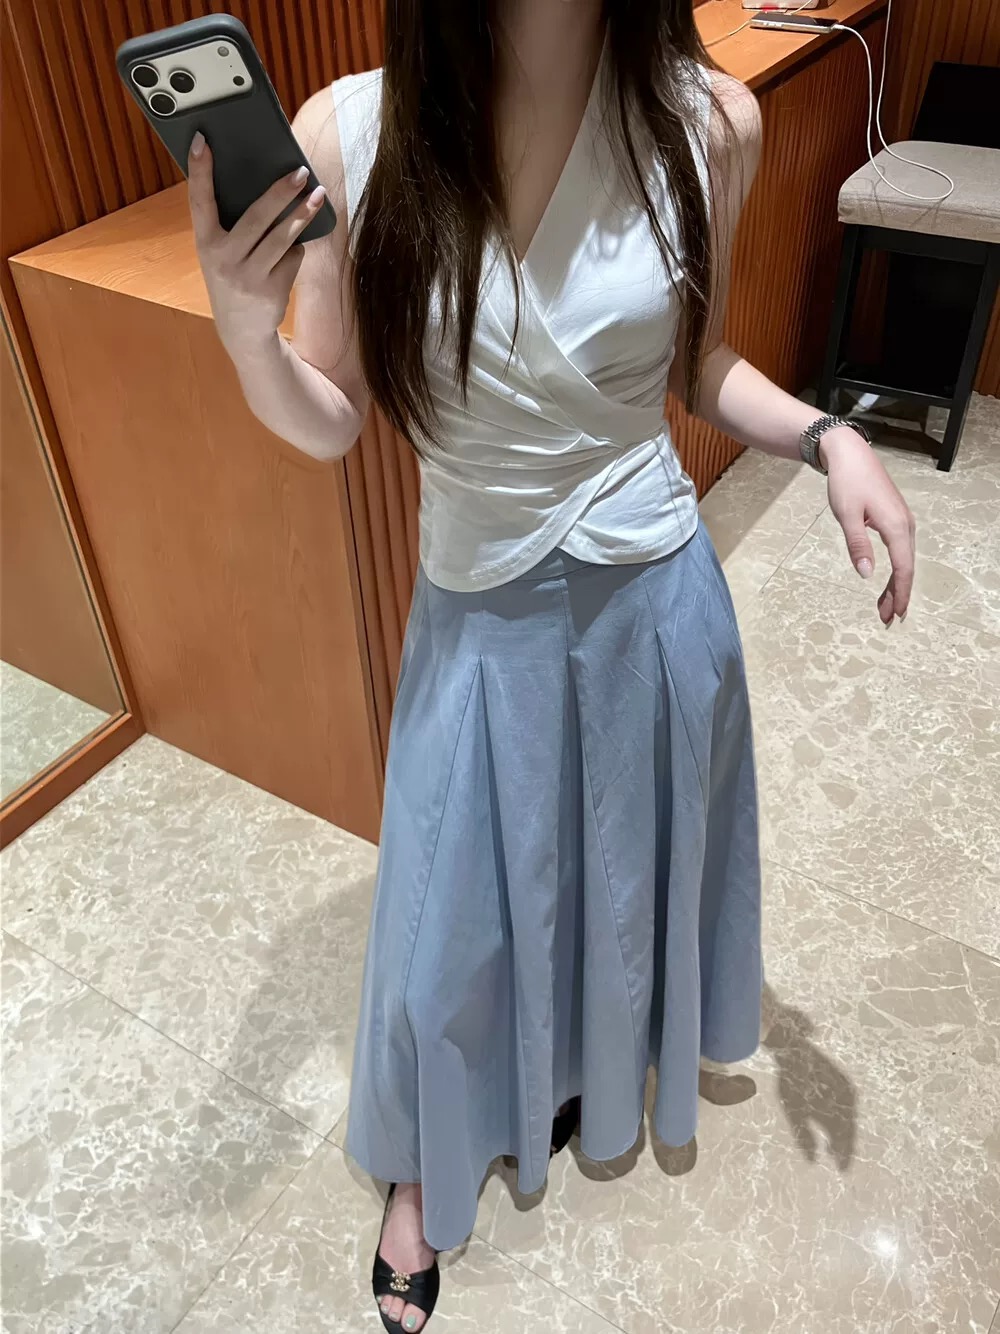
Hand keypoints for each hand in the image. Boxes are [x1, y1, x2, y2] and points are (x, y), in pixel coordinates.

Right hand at [187, 132, 326, 358]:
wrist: (241, 330)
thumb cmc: (233, 276)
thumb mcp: (221, 253)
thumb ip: (230, 225)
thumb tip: (266, 185)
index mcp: (205, 243)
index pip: (199, 201)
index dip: (200, 171)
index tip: (203, 141)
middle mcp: (224, 260)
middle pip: (256, 218)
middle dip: (280, 193)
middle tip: (300, 171)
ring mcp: (248, 277)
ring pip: (282, 238)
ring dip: (302, 215)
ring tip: (318, 195)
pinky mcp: (271, 291)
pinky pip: (292, 258)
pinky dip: (296, 251)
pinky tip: (291, 253)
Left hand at [821, 428, 915, 624]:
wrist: (850, 454)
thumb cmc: (847, 482)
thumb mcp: (847, 516)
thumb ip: (858, 545)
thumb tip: (868, 574)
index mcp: (896, 527)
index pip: (902, 569)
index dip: (899, 593)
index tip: (895, 614)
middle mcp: (905, 525)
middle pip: (906, 567)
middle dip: (897, 594)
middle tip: (886, 618)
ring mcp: (902, 521)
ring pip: (904, 559)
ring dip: (895, 583)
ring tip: (884, 605)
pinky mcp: (895, 518)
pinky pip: (900, 550)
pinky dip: (894, 568)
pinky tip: (886, 579)